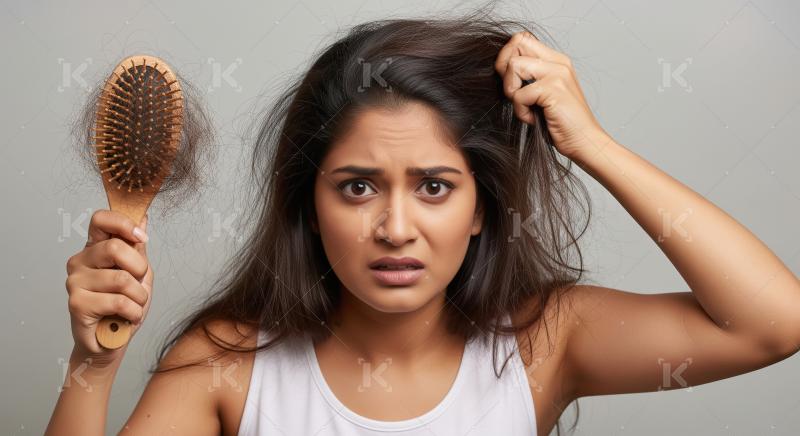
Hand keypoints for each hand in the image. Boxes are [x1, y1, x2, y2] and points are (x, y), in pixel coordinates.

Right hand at [65, 209, 152, 362]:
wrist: (112, 341)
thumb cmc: (125, 306)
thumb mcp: (139, 274)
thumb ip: (138, 248)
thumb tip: (144, 217)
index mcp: (94, 249)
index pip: (101, 219)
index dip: (124, 224)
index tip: (141, 238)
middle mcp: (80, 261)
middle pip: (115, 248)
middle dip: (139, 269)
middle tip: (138, 285)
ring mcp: (75, 282)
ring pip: (122, 279)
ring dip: (139, 297)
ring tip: (133, 306)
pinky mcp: (77, 304)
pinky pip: (119, 302)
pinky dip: (133, 312)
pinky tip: (127, 318)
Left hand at [495, 31, 612, 160]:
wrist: (585, 142)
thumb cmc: (561, 123)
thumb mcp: (542, 95)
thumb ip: (528, 78)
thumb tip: (501, 68)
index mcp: (556, 60)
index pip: (522, 39)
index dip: (507, 57)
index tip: (511, 83)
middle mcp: (558, 62)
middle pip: (516, 44)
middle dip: (505, 70)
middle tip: (514, 94)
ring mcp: (558, 74)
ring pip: (513, 66)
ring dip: (512, 92)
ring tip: (526, 108)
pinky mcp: (554, 89)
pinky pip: (519, 94)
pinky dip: (521, 111)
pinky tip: (534, 119)